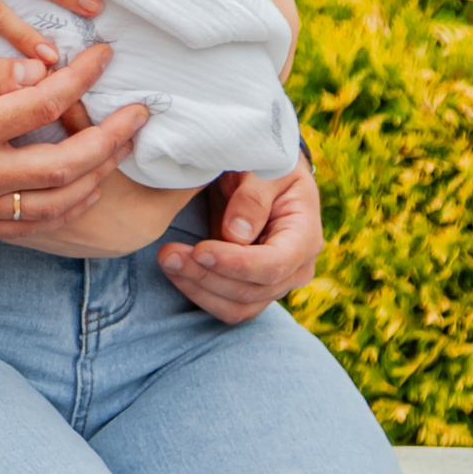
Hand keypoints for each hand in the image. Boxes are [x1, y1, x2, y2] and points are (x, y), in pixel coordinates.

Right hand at [0, 45, 148, 235]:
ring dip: (101, 175)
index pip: (46, 102)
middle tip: (140, 114)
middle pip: (71, 163)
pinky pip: (36, 224)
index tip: (104, 57)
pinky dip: (68, 207)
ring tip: (122, 149)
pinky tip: (83, 189)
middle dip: (114, 137)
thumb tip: (36, 70)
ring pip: (61, 201)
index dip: (83, 77)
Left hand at [157, 164, 320, 323]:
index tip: (200, 250)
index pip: (274, 265)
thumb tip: (236, 235)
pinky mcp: (252, 290)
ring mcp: (275, 284)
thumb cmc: (266, 167)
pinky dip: (198, 293)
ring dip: (198, 288)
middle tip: (168, 253)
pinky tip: (176, 271)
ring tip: (167, 261)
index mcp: (305, 236)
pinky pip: (226, 306)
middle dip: (206, 275)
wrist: (264, 176)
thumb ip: (252, 197)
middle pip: (251, 290)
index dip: (236, 263)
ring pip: (237, 306)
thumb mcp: (264, 169)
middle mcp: (296, 269)